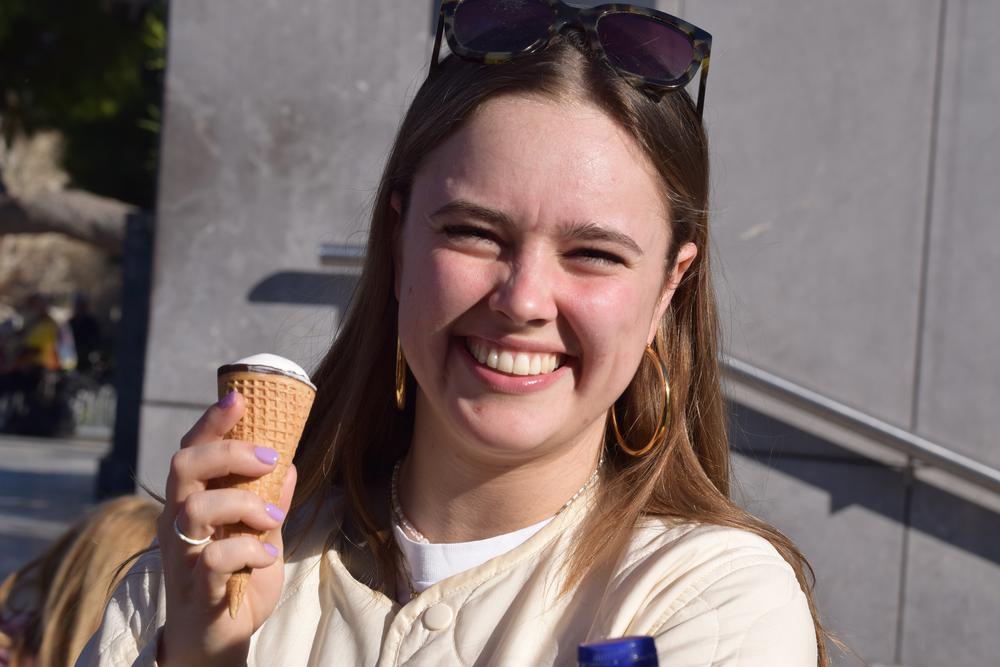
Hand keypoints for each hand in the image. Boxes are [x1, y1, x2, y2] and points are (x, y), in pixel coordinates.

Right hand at [157, 391, 296, 664]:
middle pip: (182, 466)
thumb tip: (289, 463)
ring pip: (194, 507)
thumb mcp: (260, 534)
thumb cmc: (237, 581)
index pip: (190, 450)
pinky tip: (266, 555)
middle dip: (228, 453)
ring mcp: (181, 555)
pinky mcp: (195, 587)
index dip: (211, 421)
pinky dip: (247, 550)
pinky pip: (214, 558)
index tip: (237, 398)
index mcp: (190, 502)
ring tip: (273, 519)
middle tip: (269, 457)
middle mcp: (176, 523)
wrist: (220, 640)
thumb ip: (270, 500)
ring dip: (243, 504)